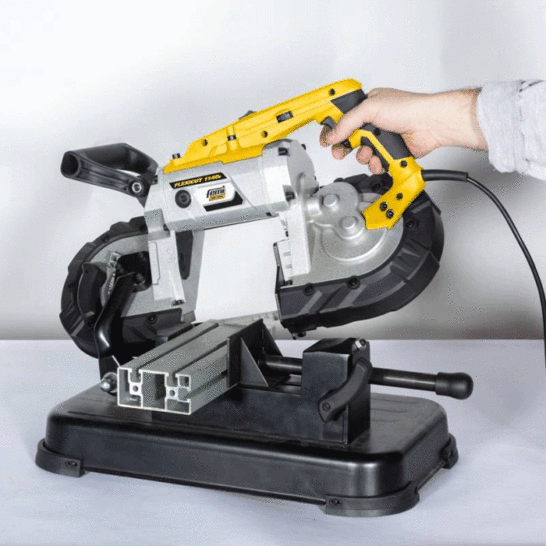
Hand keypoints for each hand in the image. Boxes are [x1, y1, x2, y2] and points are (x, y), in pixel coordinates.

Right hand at [319, 87, 486, 173]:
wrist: (430, 125)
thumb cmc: (408, 109)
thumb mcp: (370, 108)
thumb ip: (347, 122)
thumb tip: (332, 134)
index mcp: (367, 105)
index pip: (342, 116)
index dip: (331, 127)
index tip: (324, 136)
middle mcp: (373, 121)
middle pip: (349, 137)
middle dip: (344, 146)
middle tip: (339, 151)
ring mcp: (381, 137)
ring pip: (361, 152)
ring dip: (363, 155)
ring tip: (370, 152)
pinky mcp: (389, 151)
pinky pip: (374, 161)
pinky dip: (376, 162)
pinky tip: (381, 158)